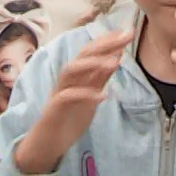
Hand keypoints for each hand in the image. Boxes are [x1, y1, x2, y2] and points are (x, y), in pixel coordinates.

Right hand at [12, 28, 133, 173]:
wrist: (49, 144)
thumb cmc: (70, 117)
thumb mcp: (92, 95)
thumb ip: (101, 77)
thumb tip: (117, 55)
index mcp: (77, 75)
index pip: (91, 51)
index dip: (108, 40)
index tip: (127, 32)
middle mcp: (67, 80)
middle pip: (82, 55)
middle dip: (105, 44)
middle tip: (126, 37)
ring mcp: (59, 92)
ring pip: (70, 70)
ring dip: (92, 64)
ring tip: (114, 62)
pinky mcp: (54, 108)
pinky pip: (67, 96)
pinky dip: (85, 94)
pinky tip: (103, 96)